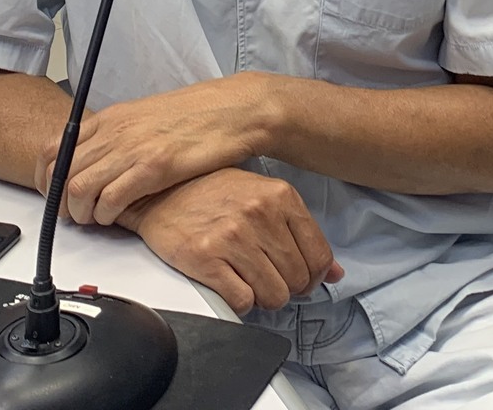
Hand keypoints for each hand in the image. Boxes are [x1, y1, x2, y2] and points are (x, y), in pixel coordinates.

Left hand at [56, 74, 281, 225]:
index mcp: (111, 118)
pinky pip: (111, 199)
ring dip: (81, 213)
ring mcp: (133, 148)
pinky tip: (116, 217)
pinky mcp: (155, 166)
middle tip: (74, 215)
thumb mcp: (144, 118)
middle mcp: (115, 131)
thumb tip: (93, 160)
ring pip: (79, 188)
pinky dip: (106, 215)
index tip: (55, 195)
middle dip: (60, 202)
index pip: (53, 147)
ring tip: (96, 219)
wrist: (233, 110)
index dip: (46, 178)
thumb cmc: (194, 116)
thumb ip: (116, 136)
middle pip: (61, 171)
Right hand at [119, 168, 342, 313]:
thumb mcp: (263, 196)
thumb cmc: (210, 192)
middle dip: (285, 287)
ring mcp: (233, 237)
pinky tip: (229, 282)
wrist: (159, 191)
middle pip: (298, 280)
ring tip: (247, 278)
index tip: (300, 277)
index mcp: (280, 196)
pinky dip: (239, 301)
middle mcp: (260, 214)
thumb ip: (300, 231)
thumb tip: (334, 272)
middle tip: (266, 276)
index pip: (319, 256)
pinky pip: (242, 302)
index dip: (313, 276)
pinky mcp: (206, 259)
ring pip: (273, 296)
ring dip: (263, 296)